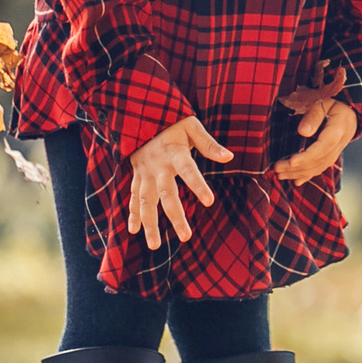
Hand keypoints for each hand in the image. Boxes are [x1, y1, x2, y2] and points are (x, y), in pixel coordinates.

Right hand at [129, 116, 229, 248]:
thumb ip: (209, 143)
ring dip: (149, 224)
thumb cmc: (171, 124)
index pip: (188, 171)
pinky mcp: (137, 178)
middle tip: (186, 236)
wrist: (139, 117)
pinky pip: (132, 199)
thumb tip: (229, 157)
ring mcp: (144, 174)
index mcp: (174, 153)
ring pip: (145, 203)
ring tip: (155, 246)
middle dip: (175, 216)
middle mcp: (157, 167)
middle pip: (166, 195)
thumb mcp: (191, 126)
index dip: (198, 185)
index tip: (209, 202)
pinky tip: (134, 231)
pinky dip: (132, 215)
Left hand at [274, 73, 359, 185]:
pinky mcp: (331, 156)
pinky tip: (295, 181)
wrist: (351, 112)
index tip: (291, 161)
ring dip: (298, 174)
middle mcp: (338, 145)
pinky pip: (320, 169)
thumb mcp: (324, 103)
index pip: (322, 148)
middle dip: (296, 168)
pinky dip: (307, 176)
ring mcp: (336, 152)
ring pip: (318, 168)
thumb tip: (302, 132)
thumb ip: (313, 116)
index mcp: (338, 130)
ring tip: (280, 175)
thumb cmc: (334, 104)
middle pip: (317, 161)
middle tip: (276, 169)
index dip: (306, 157)